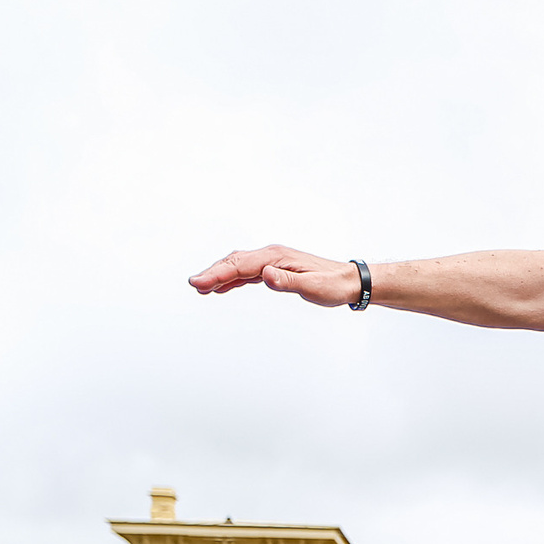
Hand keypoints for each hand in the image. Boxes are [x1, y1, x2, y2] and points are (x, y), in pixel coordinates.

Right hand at [187, 245, 361, 305]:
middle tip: (193, 285)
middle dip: (213, 272)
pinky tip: (221, 287)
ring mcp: (272, 261)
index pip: (241, 265)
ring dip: (219, 275)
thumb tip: (265, 275)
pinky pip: (247, 273)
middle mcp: (271, 255)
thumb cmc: (333, 285)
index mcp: (277, 257)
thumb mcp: (313, 287)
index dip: (218, 274)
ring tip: (200, 287)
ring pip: (238, 266)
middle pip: (234, 262)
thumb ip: (287, 281)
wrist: (349, 281)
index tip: (200, 283)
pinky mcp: (275, 269)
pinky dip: (232, 279)